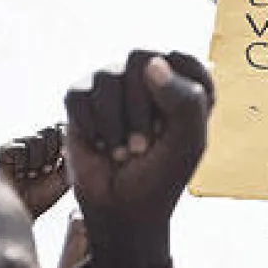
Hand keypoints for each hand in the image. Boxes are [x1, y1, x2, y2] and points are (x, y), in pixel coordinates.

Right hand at [0, 125, 70, 220]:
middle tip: (46, 170)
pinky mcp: (5, 150)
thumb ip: (70, 160)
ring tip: (31, 175)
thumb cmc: (42, 197)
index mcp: (51, 149)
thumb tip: (69, 140)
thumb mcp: (64, 180)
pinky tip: (19, 173)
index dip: (63, 140)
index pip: (60, 131)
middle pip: (48, 131)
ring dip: (36, 162)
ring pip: (35, 140)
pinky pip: (19, 147)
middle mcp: (35, 145)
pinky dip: (22, 164)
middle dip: (51, 153)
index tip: (63, 156)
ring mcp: (20, 146)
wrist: (20, 210)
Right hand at [65, 51, 214, 251]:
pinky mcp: (81, 99)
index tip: (175, 131)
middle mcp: (145, 76)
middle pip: (140, 60)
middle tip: (142, 147)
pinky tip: (99, 145)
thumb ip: (186, 100)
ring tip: (122, 152)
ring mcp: (111, 84)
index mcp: (180, 82)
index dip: (179, 96)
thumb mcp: (188, 143)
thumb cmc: (160, 175)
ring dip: (115, 125)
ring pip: (107, 78)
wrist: (121, 207)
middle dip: (141, 110)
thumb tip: (151, 63)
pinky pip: (79, 95)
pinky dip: (91, 127)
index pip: (182, 60)